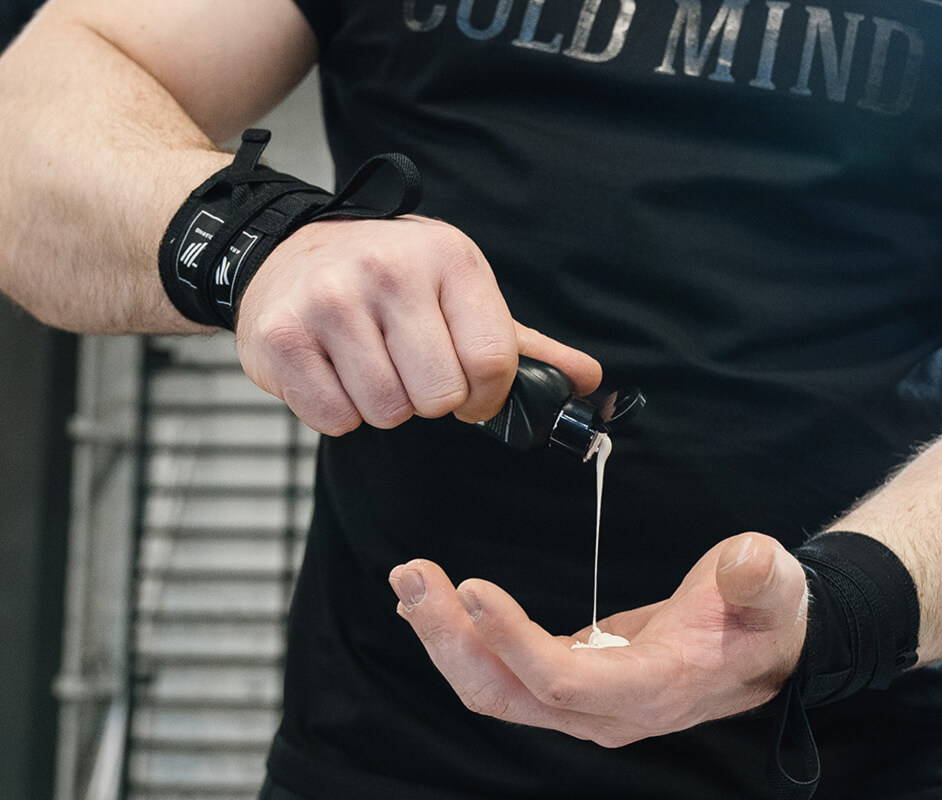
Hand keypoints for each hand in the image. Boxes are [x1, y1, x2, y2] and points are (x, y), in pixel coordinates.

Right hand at [236, 216, 601, 433]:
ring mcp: (330, 301)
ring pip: (387, 412)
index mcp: (449, 259)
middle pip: (439, 395)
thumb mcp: (461, 295)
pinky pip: (334, 419)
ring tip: (370, 365)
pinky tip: (334, 371)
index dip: (486, 395)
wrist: (287, 255)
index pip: (492, 362)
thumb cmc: (389, 283)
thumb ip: (525, 345)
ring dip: (385, 406)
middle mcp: (389, 271)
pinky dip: (339, 412)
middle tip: (411, 371)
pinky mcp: (282, 336)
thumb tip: (589, 381)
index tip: (470, 390)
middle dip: (431, 400)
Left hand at [388, 532, 808, 747]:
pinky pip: (505, 677)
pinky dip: (465, 642)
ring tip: (410, 582)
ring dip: (446, 639)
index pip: (562, 680)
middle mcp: (609, 711)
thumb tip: (751, 562)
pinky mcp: (574, 685)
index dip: (511, 639)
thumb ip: (761, 578)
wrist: (767, 644)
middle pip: (508, 694)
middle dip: (451, 639)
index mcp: (654, 686)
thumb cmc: (767, 612)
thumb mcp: (775, 585)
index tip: (471, 586)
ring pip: (497, 690)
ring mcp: (587, 706)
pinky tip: (437, 606)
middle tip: (411, 575)